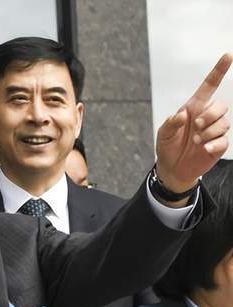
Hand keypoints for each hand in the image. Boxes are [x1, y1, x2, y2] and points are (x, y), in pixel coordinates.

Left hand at [155, 53, 231, 196]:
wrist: (172, 168)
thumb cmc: (168, 146)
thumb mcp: (163, 134)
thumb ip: (171, 123)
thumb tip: (183, 115)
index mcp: (194, 108)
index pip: (209, 86)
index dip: (218, 71)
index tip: (228, 56)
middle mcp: (207, 117)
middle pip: (221, 106)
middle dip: (210, 115)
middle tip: (196, 127)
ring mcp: (214, 131)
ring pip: (224, 122)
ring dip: (209, 132)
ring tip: (195, 141)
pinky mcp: (219, 144)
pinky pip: (224, 140)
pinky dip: (213, 144)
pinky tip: (204, 149)